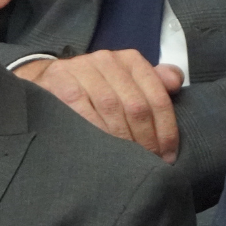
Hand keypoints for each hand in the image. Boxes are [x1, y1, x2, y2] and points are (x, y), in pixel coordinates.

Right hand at [14, 51, 183, 162]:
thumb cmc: (97, 88)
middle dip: (147, 141)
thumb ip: (154, 82)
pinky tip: (102, 151)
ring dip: (123, 141)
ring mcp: (83, 69)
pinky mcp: (60, 80)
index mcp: (131, 60)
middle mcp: (109, 60)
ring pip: (112, 109)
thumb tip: (175, 83)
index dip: (166, 130)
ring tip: (129, 164)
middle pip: (137, 106)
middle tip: (149, 165)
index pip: (157, 98)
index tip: (168, 156)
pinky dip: (96, 133)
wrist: (50, 80)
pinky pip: (83, 111)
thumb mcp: (127, 82)